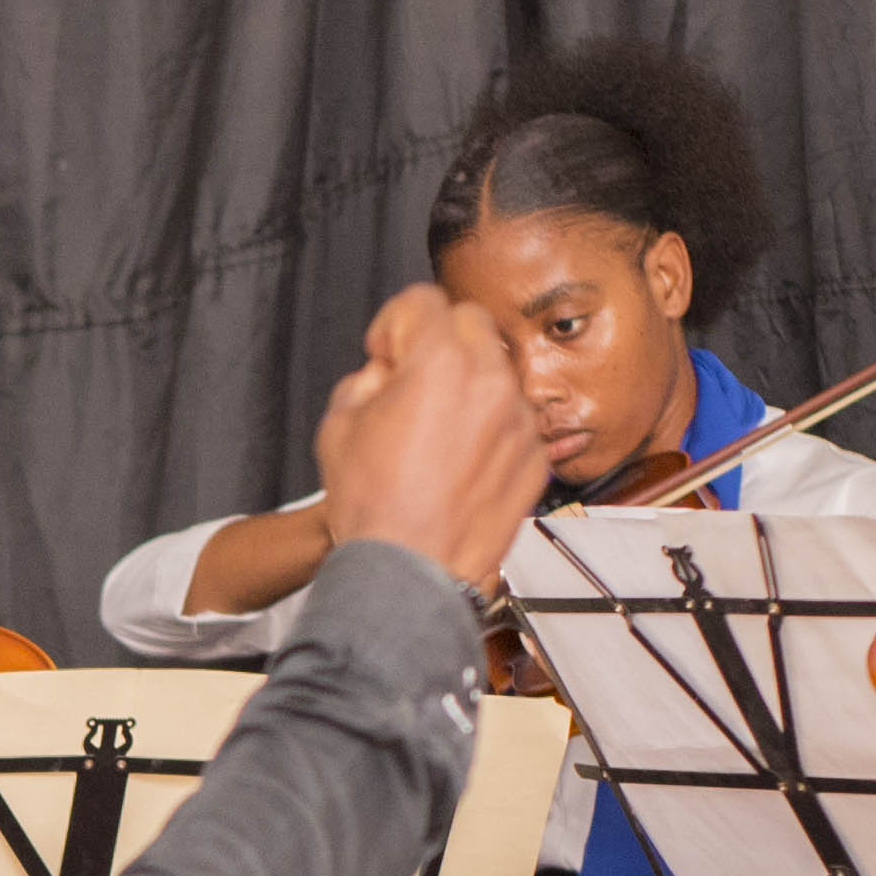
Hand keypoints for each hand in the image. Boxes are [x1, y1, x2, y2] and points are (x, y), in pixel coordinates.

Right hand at [310, 286, 551, 592]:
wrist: (412, 574)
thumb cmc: (376, 508)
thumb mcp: (338, 426)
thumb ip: (366, 379)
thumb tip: (387, 372)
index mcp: (440, 362)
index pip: (422, 301)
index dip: (393, 324)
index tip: (385, 352)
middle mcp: (491, 382)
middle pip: (470, 322)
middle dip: (439, 340)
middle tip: (413, 379)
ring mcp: (521, 420)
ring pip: (497, 371)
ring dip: (468, 384)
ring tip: (438, 429)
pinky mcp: (537, 456)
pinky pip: (515, 419)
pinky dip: (491, 428)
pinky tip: (461, 462)